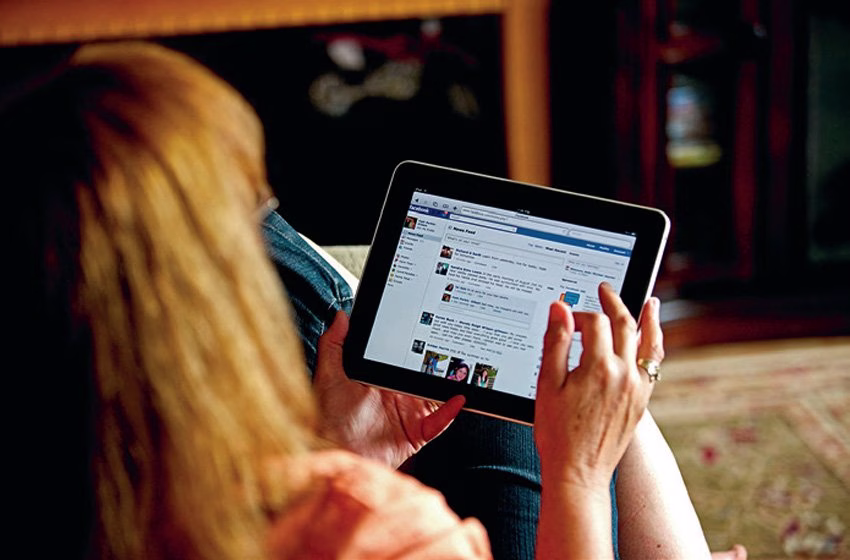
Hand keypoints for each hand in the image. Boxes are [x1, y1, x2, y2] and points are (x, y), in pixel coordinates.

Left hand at [313, 311, 465, 468]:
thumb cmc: (328, 419)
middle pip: (422, 376)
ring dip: (447, 385)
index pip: (402, 359)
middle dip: (438, 364)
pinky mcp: (415, 434)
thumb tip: (341, 316)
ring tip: (461, 371)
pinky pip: (438, 423)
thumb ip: (334, 345)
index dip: (415, 346)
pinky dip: (449, 412)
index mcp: (379, 380)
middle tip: (452, 346)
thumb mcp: (329, 376)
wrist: (335, 451)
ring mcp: (408, 415)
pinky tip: (457, 398)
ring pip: (434, 397)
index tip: (427, 328)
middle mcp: (396, 396)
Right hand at [534, 283, 656, 492]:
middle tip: (604, 289)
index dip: (577, 315)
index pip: (593, 323)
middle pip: (624, 324)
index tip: (563, 319)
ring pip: (647, 342)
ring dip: (646, 318)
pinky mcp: (642, 401)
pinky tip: (650, 337)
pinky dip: (654, 345)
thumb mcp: (547, 385)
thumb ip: (555, 342)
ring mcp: (637, 388)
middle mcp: (623, 374)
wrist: (579, 473)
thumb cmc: (557, 433)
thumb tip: (560, 308)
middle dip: (613, 302)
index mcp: (598, 368)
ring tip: (647, 302)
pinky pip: (654, 364)